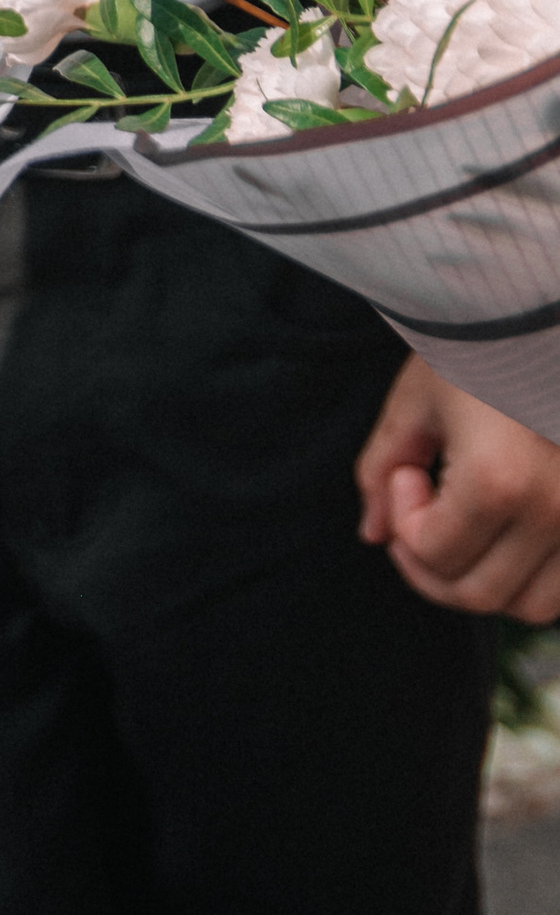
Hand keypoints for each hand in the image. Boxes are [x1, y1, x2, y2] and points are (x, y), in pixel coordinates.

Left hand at [356, 354, 559, 619]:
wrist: (546, 310)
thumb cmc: (481, 347)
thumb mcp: (417, 401)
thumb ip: (382, 471)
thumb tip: (372, 536)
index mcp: (502, 481)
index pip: (435, 554)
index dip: (405, 519)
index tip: (412, 469)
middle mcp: (559, 511)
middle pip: (480, 594)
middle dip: (433, 563)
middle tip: (426, 506)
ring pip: (533, 605)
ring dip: (488, 579)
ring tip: (469, 520)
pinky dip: (536, 574)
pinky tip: (511, 526)